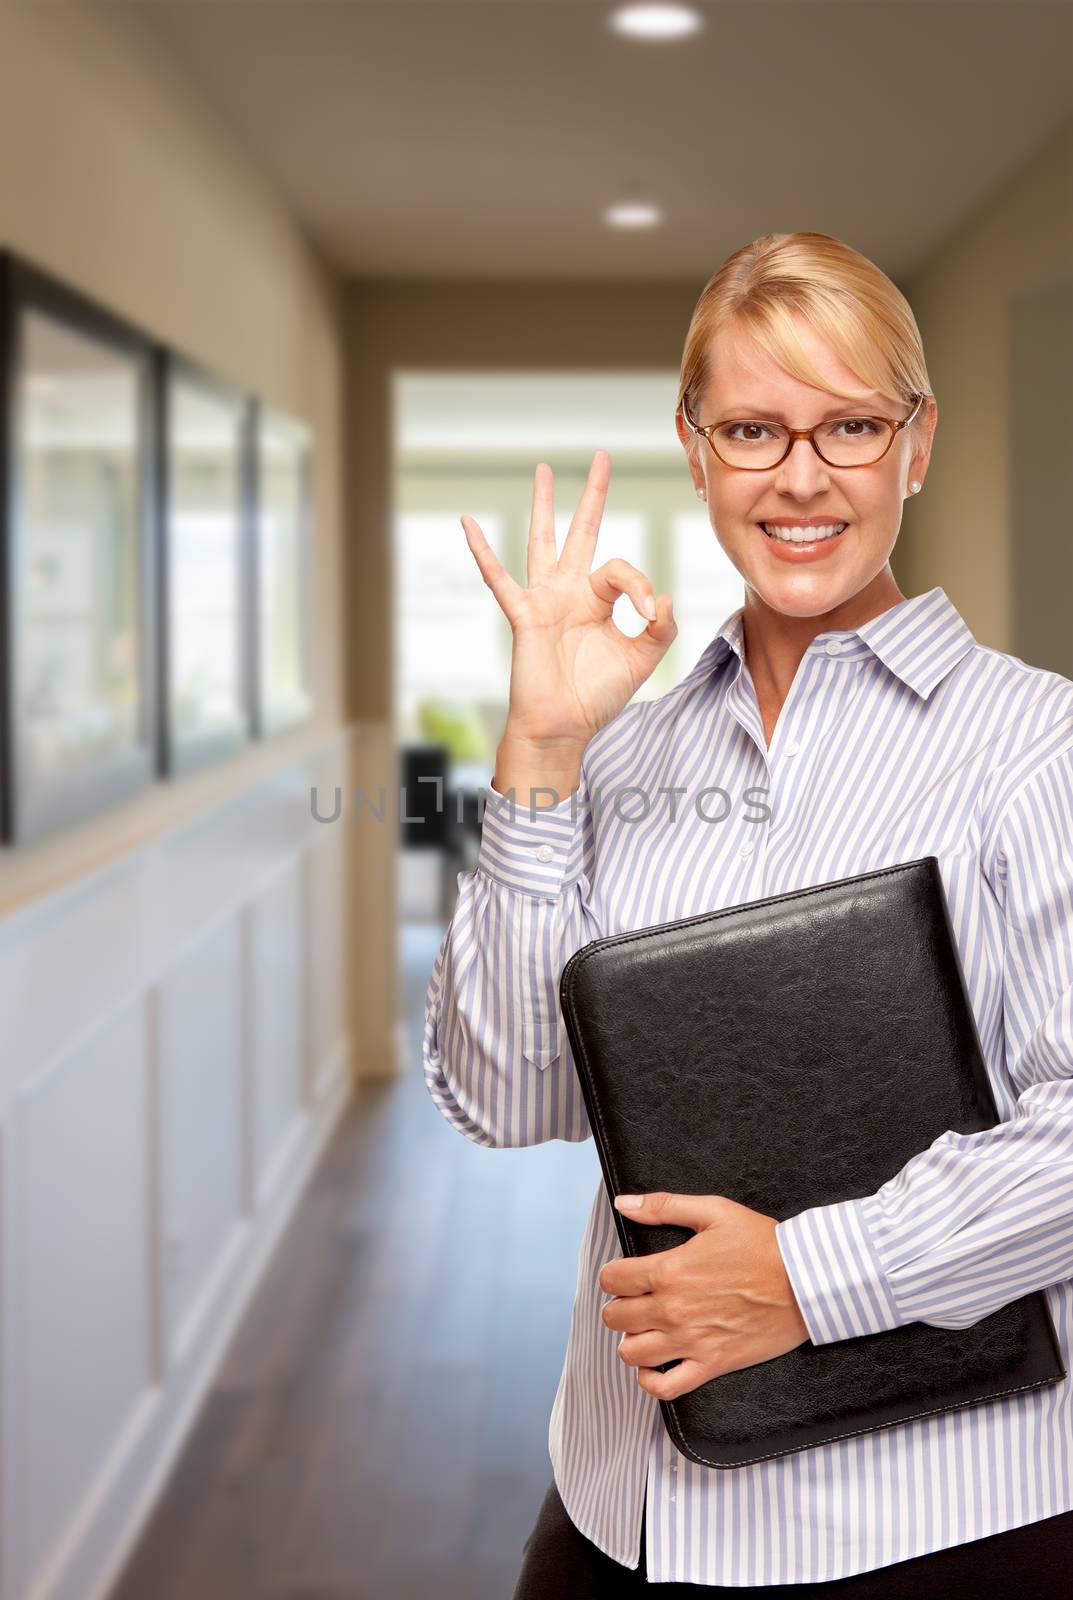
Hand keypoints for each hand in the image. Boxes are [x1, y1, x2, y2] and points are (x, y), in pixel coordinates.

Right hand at [461, 451, 676, 751]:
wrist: (564, 725)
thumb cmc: (596, 696)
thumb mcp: (641, 659)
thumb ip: (660, 628)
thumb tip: (664, 596)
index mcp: (597, 600)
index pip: (621, 569)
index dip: (640, 587)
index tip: (649, 615)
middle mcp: (569, 592)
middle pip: (582, 532)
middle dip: (593, 496)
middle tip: (602, 458)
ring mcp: (543, 599)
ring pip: (543, 541)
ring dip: (543, 506)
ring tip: (544, 470)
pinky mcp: (522, 614)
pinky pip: (498, 578)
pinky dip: (482, 550)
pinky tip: (468, 522)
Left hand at [598, 1192, 809, 1400]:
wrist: (805, 1281)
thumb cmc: (762, 1244)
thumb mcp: (713, 1211)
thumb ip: (663, 1206)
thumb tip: (623, 1204)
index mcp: (669, 1270)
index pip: (612, 1280)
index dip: (612, 1275)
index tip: (624, 1274)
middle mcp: (673, 1309)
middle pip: (615, 1318)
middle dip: (618, 1306)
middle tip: (635, 1300)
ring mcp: (691, 1341)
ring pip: (632, 1354)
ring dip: (631, 1341)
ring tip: (645, 1329)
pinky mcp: (712, 1364)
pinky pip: (665, 1387)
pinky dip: (650, 1381)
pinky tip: (654, 1365)